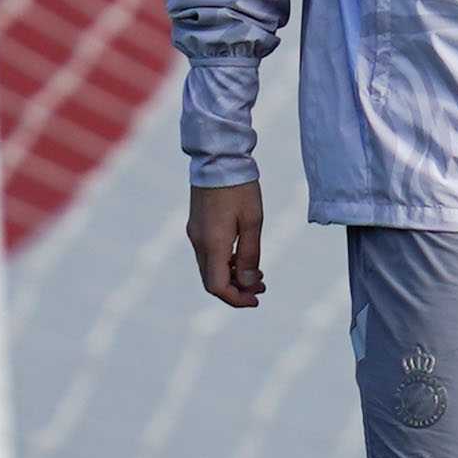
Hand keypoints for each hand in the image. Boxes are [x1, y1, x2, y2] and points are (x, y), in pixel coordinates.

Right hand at [187, 181, 267, 306]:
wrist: (218, 158)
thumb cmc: (240, 188)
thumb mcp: (253, 222)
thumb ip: (250, 255)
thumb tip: (250, 283)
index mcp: (212, 244)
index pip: (218, 287)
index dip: (237, 299)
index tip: (256, 300)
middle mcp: (198, 242)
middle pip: (212, 281)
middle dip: (237, 289)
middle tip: (262, 288)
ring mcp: (195, 233)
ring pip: (210, 269)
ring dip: (232, 276)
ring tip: (258, 275)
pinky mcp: (197, 225)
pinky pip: (208, 254)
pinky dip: (225, 263)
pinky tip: (242, 257)